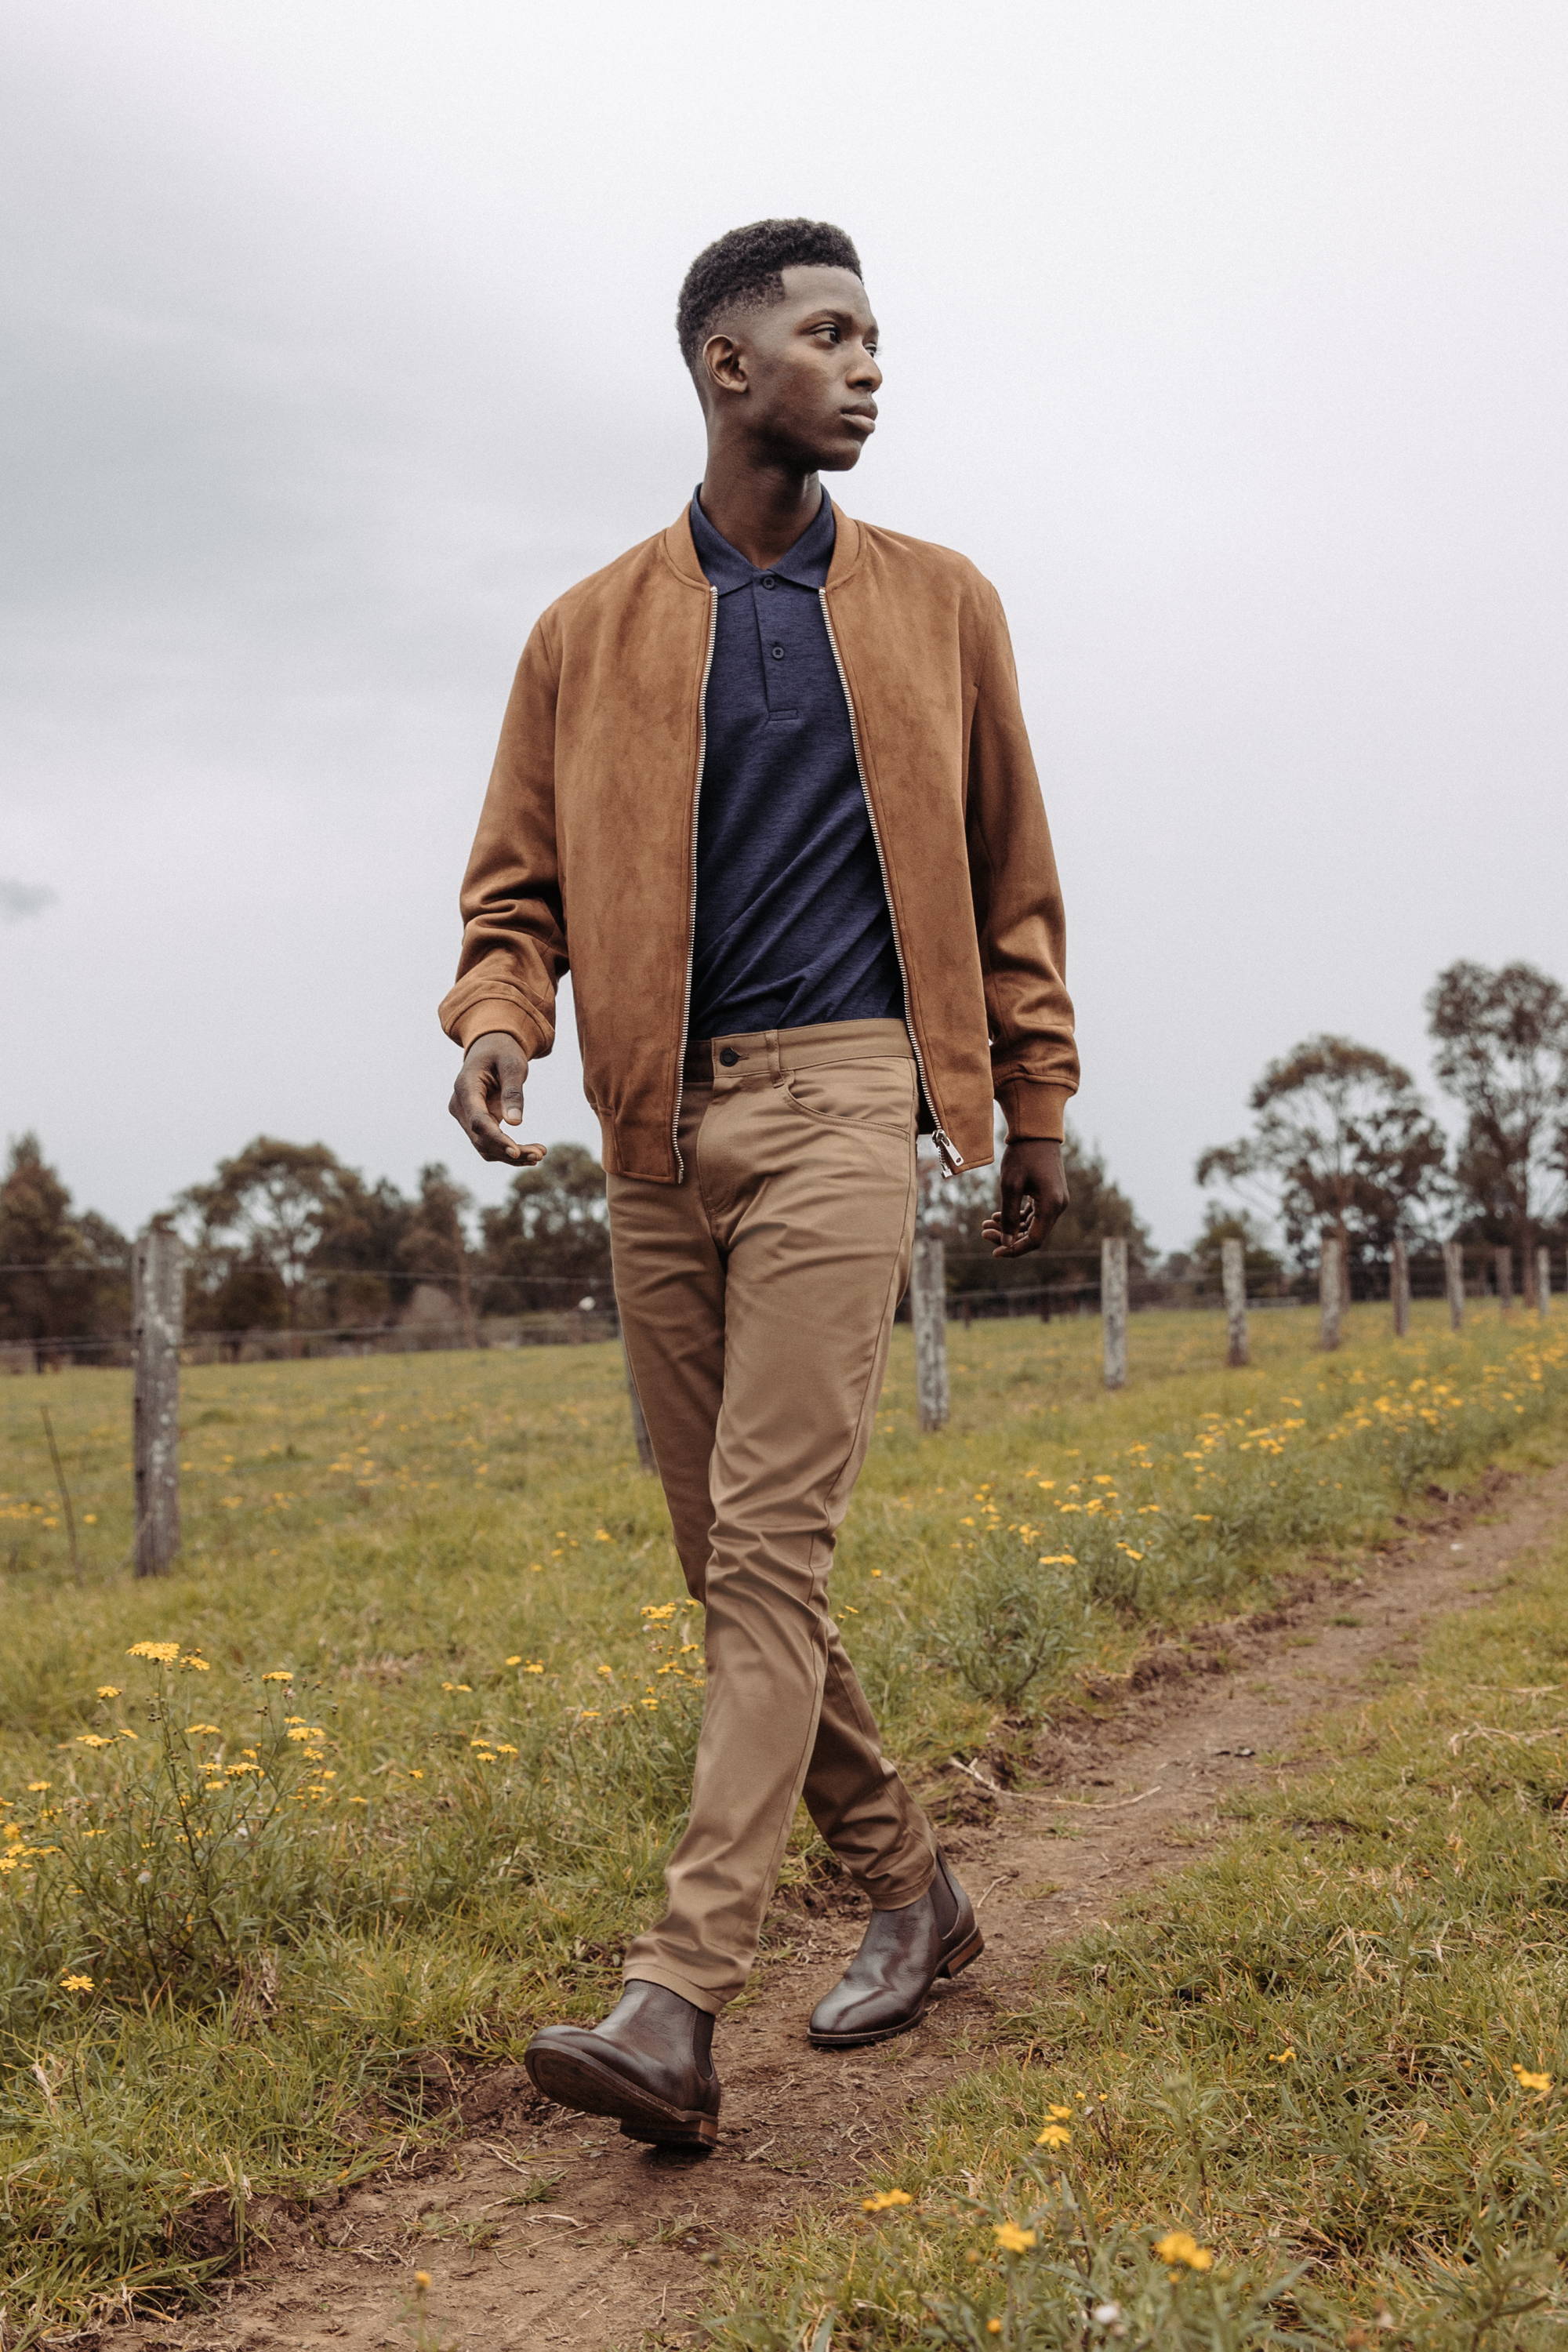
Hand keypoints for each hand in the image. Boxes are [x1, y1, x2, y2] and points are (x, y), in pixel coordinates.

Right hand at [448, 1032, 545, 1166]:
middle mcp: (460, 1106)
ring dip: (511, 1155)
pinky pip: (488, 1143)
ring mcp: (465, 1117)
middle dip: (510, 1151)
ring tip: (540, 1153)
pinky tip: (529, 1154)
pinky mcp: (475, 1123)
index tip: (516, 1153)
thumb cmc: (502, 1052)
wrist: (490, 1048)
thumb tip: (515, 1123)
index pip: (478, 1121)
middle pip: (481, 1138)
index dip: (496, 1139)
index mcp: (465, 1088)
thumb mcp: (512, 1065)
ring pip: (484, 1146)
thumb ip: (513, 1092)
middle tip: (541, 1154)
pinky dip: (507, 1150)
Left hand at [982, 1138, 1068, 1257]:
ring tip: (986, 1223)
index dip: (1014, 1249)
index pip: (1034, 1240)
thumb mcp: (1010, 1186)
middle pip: (1033, 1234)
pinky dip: (1017, 1217)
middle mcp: (1058, 1206)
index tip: (994, 1252)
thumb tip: (1006, 1243)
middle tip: (984, 1232)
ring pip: (1032, 1225)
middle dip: (1008, 1237)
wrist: (1036, 1131)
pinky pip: (1034, 1214)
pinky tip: (997, 1215)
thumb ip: (1008, 1216)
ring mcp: (1056, 1200)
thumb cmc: (1022, 1155)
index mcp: (1052, 1206)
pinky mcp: (1050, 1194)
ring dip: (1011, 1227)